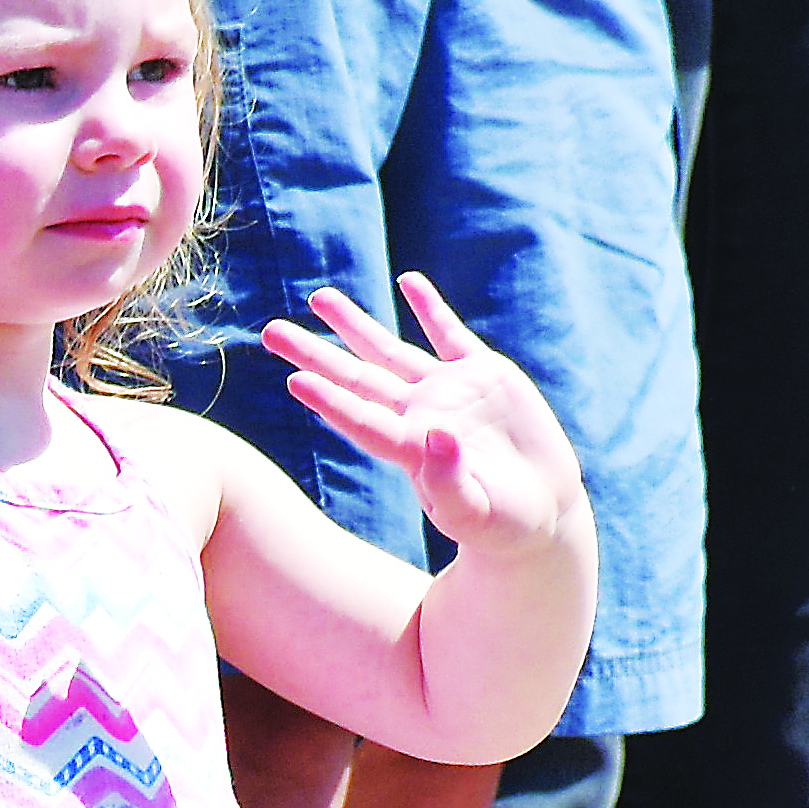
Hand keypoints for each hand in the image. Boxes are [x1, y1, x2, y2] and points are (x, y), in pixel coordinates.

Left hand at [261, 275, 592, 554]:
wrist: (538, 511)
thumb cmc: (500, 526)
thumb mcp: (475, 513)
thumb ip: (449, 482)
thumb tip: (437, 437)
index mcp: (410, 450)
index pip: (360, 419)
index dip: (328, 401)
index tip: (294, 380)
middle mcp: (419, 415)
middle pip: (356, 378)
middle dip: (314, 354)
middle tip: (270, 332)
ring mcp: (448, 391)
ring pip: (390, 350)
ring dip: (353, 324)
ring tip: (318, 297)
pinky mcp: (484, 375)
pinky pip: (450, 334)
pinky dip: (430, 307)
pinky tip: (407, 281)